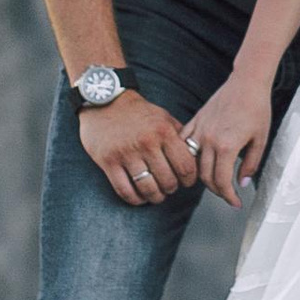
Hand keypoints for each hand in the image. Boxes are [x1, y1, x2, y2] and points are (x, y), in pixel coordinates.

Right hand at [78, 88, 201, 206]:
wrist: (104, 101)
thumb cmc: (137, 112)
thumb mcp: (163, 117)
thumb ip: (179, 136)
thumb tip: (196, 156)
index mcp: (164, 131)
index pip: (186, 167)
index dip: (189, 179)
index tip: (186, 182)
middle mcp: (147, 142)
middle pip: (168, 181)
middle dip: (171, 189)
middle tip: (169, 188)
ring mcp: (126, 153)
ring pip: (147, 189)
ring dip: (155, 197)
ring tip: (156, 195)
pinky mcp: (108, 161)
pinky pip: (125, 190)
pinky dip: (135, 199)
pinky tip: (139, 197)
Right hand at [186, 70, 274, 208]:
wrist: (247, 83)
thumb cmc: (257, 108)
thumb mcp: (261, 140)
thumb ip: (251, 164)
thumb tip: (241, 183)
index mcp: (227, 146)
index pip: (222, 181)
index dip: (228, 197)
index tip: (234, 202)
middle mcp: (209, 139)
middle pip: (205, 176)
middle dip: (217, 190)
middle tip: (227, 193)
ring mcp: (200, 130)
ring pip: (192, 163)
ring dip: (201, 176)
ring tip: (213, 181)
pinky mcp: (195, 121)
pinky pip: (184, 144)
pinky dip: (186, 156)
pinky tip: (193, 162)